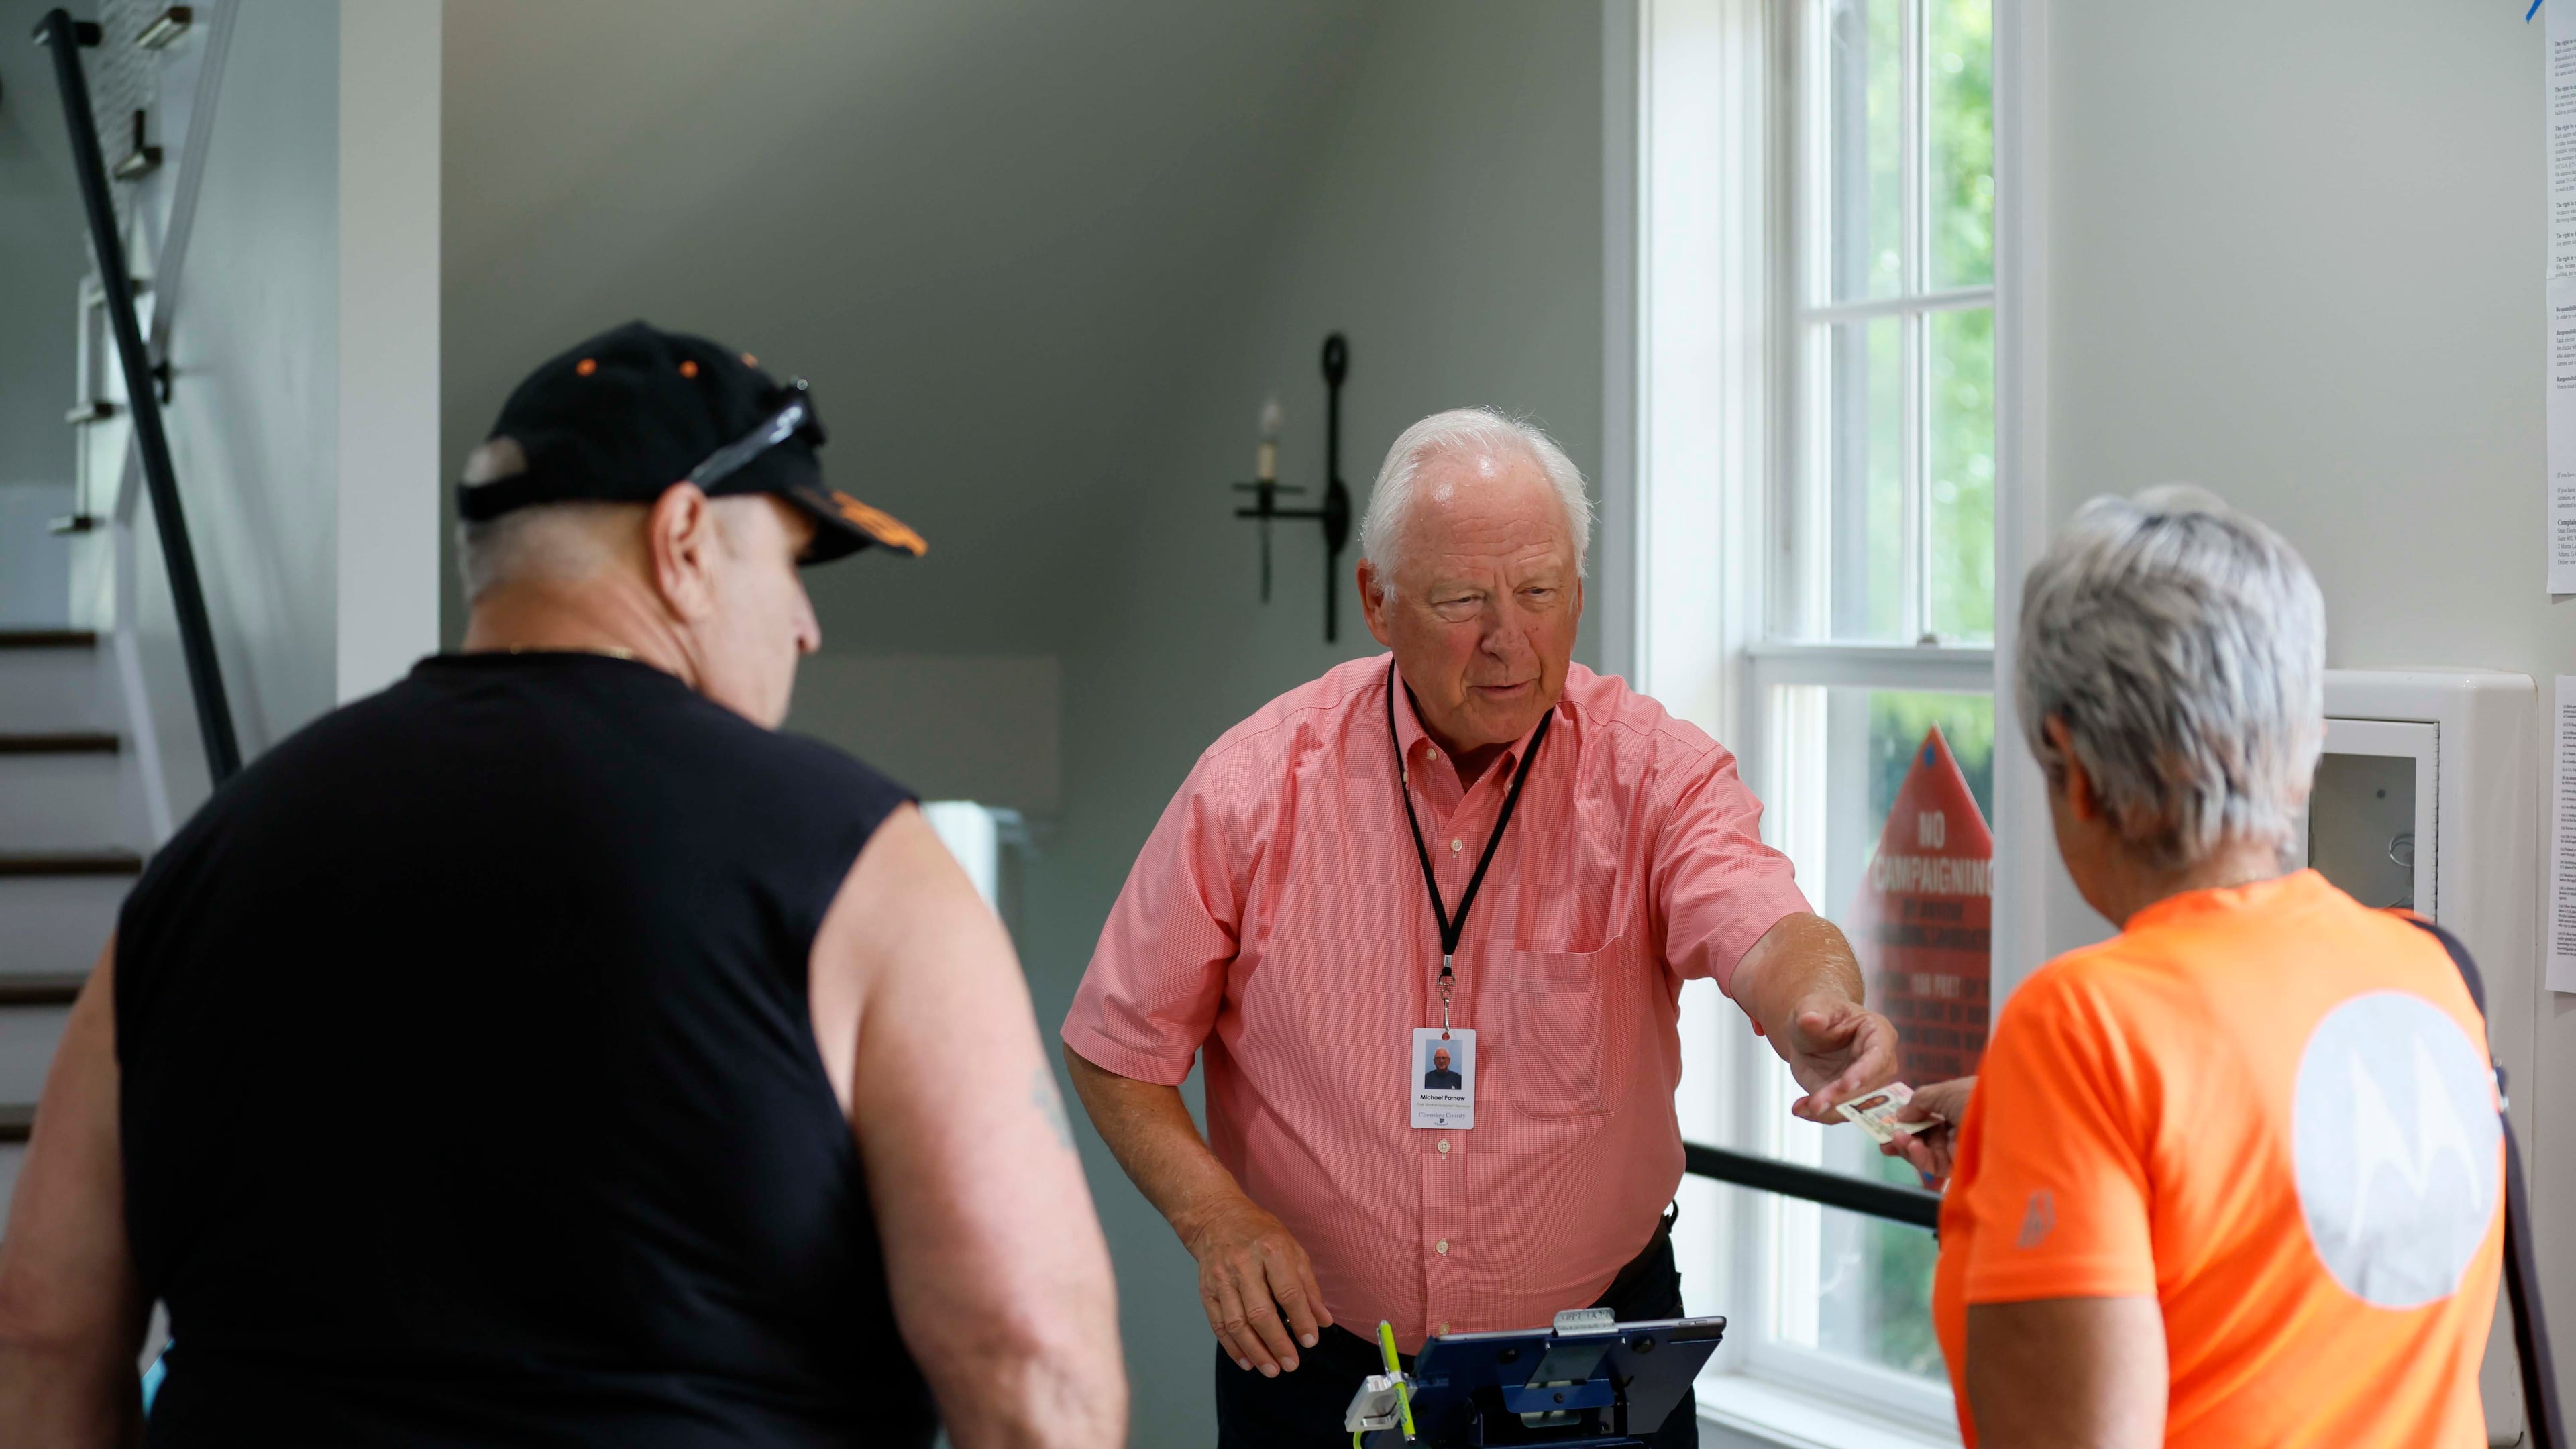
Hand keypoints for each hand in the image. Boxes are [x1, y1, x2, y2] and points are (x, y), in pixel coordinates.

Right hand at [1179, 1192, 1331, 1376]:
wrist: (1216, 1218)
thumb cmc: (1259, 1233)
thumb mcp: (1292, 1249)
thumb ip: (1307, 1286)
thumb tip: (1323, 1320)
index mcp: (1271, 1250)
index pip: (1288, 1292)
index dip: (1301, 1320)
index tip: (1310, 1340)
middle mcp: (1244, 1264)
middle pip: (1260, 1312)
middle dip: (1277, 1343)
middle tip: (1291, 1364)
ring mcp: (1221, 1278)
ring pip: (1237, 1323)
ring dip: (1255, 1351)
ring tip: (1271, 1369)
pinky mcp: (1207, 1290)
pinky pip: (1219, 1324)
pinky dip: (1233, 1347)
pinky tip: (1247, 1361)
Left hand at [1781, 996, 1902, 1121]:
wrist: (1808, 1031)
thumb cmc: (1818, 1012)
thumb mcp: (1811, 1006)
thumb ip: (1812, 1013)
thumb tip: (1811, 1019)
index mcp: (1879, 1033)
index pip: (1878, 1056)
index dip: (1865, 1072)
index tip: (1846, 1084)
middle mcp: (1881, 1062)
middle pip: (1869, 1088)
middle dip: (1843, 1099)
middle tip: (1816, 1104)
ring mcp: (1868, 1084)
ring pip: (1856, 1106)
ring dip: (1831, 1111)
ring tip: (1804, 1108)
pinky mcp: (1850, 1099)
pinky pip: (1839, 1112)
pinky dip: (1820, 1114)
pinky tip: (1801, 1108)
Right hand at [1879, 1075, 1974, 1181]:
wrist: (2007, 1119)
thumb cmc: (1978, 1098)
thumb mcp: (1944, 1091)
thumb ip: (1919, 1100)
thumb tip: (1901, 1113)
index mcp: (1957, 1107)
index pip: (1928, 1116)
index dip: (1908, 1119)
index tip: (1888, 1123)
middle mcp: (1958, 1128)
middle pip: (1924, 1136)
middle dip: (1902, 1137)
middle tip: (1884, 1138)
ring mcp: (1960, 1148)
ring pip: (1926, 1152)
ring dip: (1908, 1146)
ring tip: (1897, 1139)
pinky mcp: (1961, 1167)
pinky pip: (1935, 1165)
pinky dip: (1920, 1157)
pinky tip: (1913, 1147)